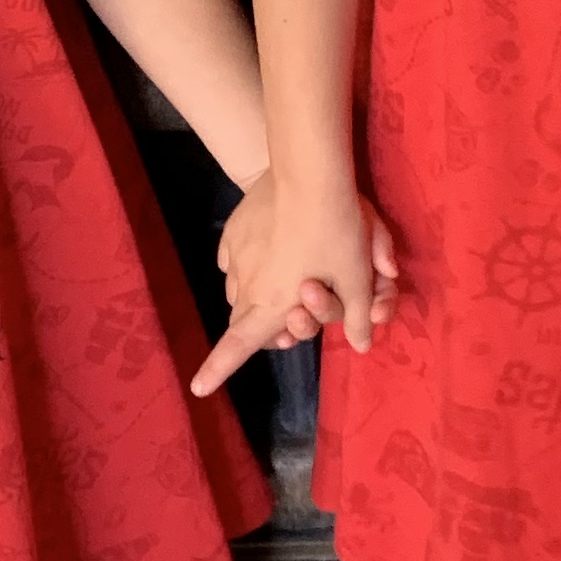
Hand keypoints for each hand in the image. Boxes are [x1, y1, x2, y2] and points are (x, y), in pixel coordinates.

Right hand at [192, 168, 400, 395]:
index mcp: (273, 304)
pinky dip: (245, 267)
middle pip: (240, 321)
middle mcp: (247, 285)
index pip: (238, 347)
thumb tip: (362, 347)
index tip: (198, 388)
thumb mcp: (358, 276)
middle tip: (283, 324)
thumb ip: (358, 315)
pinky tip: (263, 254)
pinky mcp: (233, 231)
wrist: (309, 172)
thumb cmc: (338, 230)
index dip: (217, 370)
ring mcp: (236, 256)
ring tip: (281, 287)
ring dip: (253, 299)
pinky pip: (232, 259)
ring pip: (236, 290)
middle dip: (253, 332)